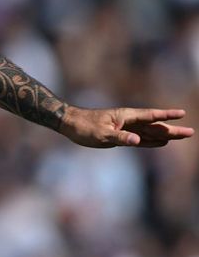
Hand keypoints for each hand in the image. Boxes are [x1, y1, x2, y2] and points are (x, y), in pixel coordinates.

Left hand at [59, 107, 191, 148]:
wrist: (70, 124)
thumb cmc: (84, 127)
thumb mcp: (101, 134)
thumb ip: (120, 137)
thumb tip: (138, 141)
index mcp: (126, 116)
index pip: (150, 116)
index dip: (166, 115)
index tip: (182, 114)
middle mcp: (128, 121)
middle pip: (154, 126)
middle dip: (172, 129)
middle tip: (190, 133)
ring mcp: (125, 128)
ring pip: (149, 132)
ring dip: (165, 135)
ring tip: (181, 136)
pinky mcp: (120, 135)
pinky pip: (140, 138)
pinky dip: (151, 141)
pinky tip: (161, 142)